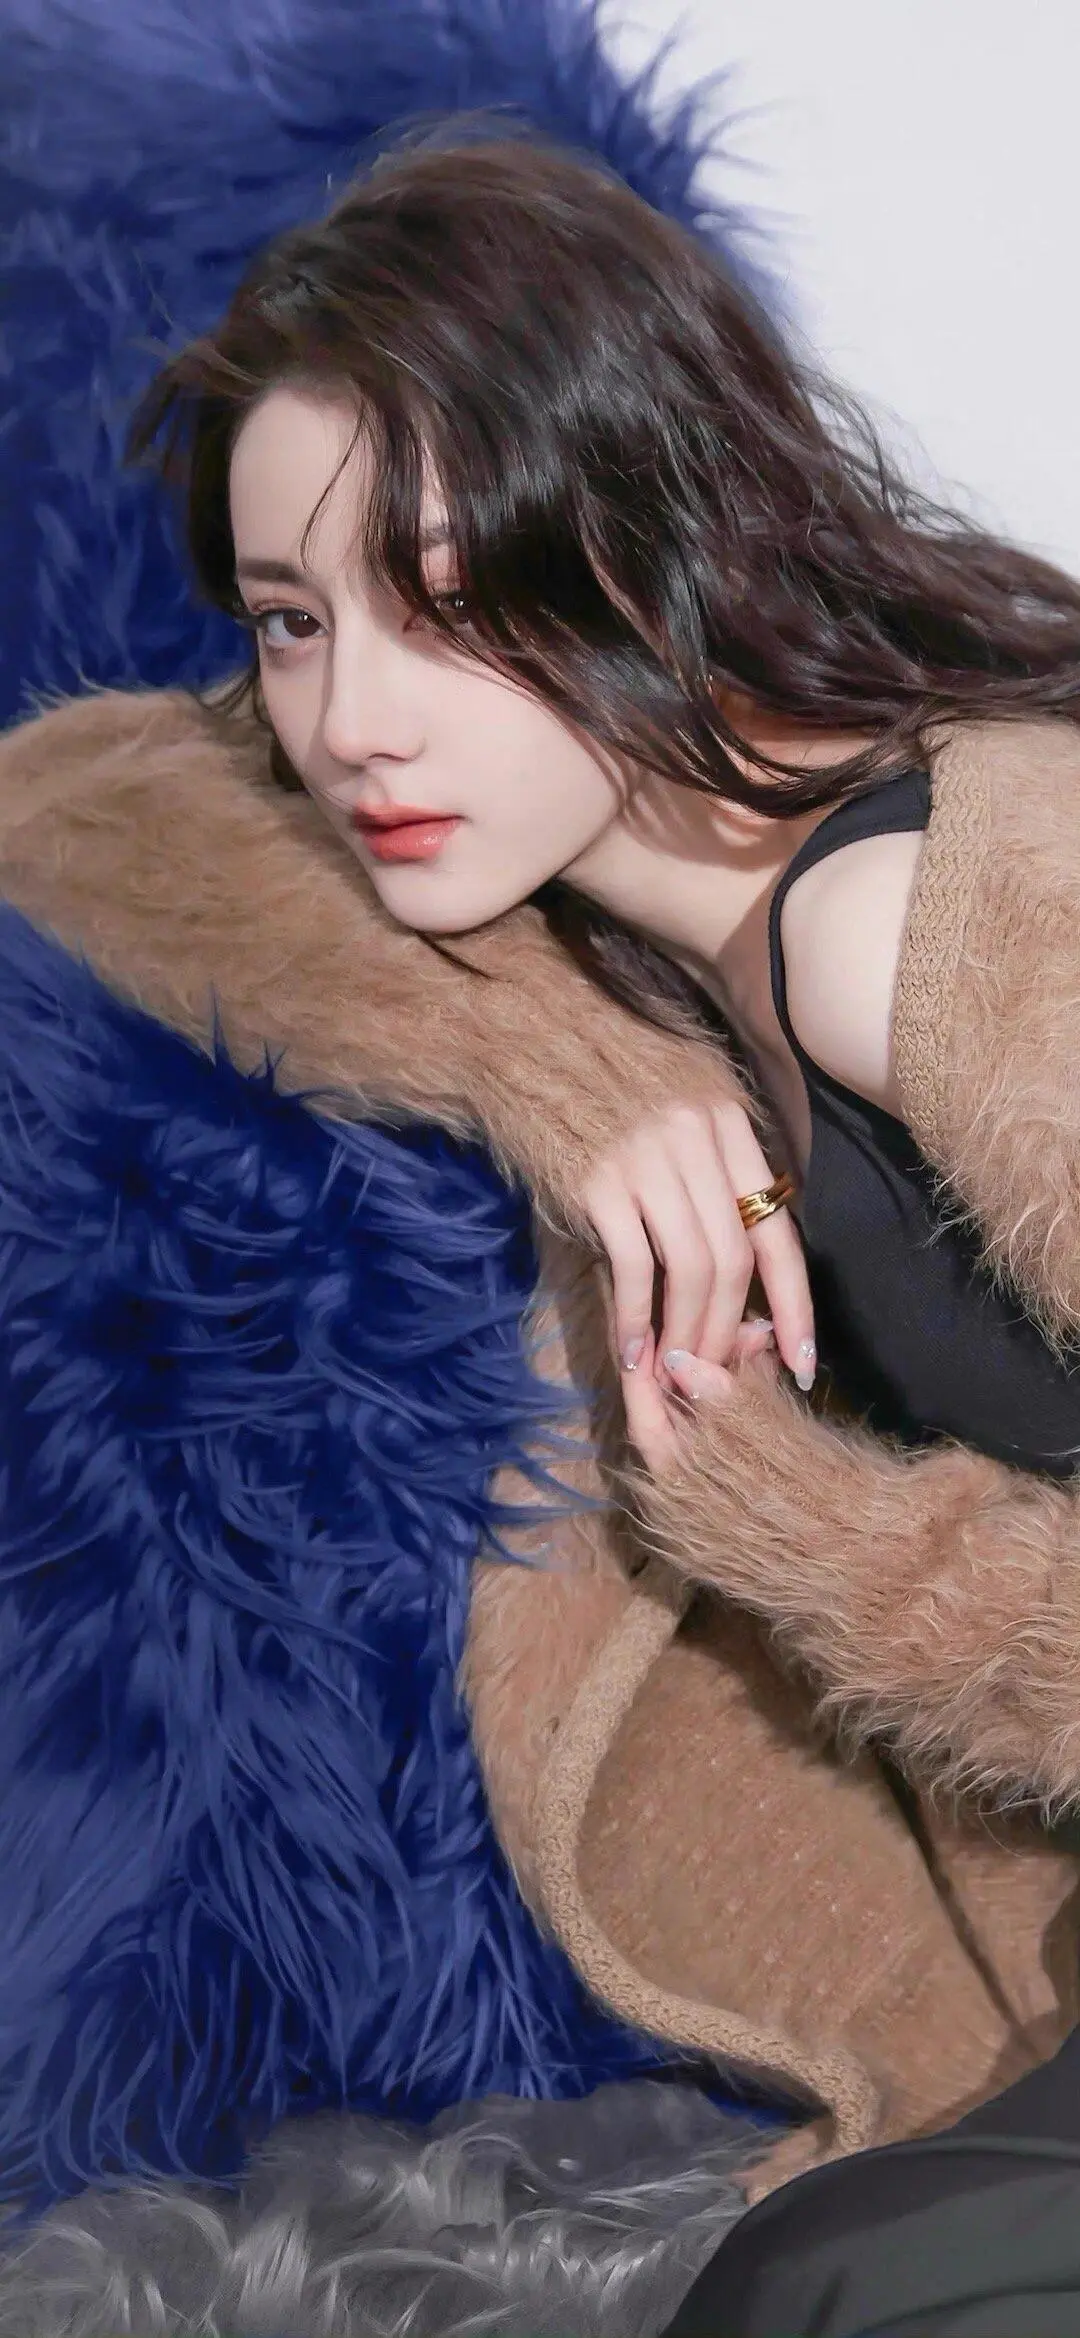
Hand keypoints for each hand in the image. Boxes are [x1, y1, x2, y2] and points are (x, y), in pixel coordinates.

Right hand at [580, 1100, 815, 1473]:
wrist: (521, 1038)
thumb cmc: (599, 1079)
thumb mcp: (676, 1102)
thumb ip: (712, 1165)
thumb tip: (737, 1258)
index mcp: (727, 1122)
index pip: (777, 1230)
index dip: (795, 1305)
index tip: (800, 1362)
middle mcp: (696, 1138)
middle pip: (734, 1258)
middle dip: (727, 1331)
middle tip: (714, 1374)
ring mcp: (647, 1158)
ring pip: (691, 1269)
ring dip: (686, 1334)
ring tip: (675, 1372)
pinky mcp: (596, 1181)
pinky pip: (633, 1266)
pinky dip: (636, 1319)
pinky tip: (633, 1352)